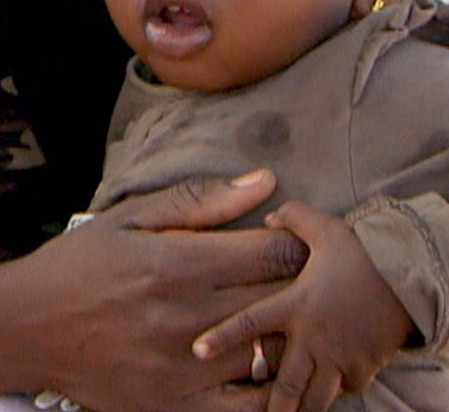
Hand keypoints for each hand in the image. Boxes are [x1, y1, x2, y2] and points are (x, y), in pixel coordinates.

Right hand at [15, 171, 308, 411]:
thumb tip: (267, 182)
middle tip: (291, 284)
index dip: (294, 246)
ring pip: (273, 355)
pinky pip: (250, 408)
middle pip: (284, 304)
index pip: (278, 253)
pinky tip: (259, 369)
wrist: (22, 328)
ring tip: (272, 323)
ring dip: (282, 337)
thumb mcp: (126, 220)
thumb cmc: (76, 267)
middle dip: (297, 290)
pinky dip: (269, 390)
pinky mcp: (175, 409)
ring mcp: (182, 370)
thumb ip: (197, 200)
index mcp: (174, 264)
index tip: (284, 246)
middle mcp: (183, 318)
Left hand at [191, 201, 414, 411]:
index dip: (221, 337)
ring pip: (316, 395)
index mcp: (295, 305)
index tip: (197, 352)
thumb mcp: (325, 228)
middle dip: (272, 404)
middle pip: (285, 381)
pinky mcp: (364, 366)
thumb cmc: (365, 252)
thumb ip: (292, 219)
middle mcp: (314, 337)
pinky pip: (345, 389)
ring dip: (300, 408)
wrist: (412, 278)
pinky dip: (333, 395)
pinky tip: (322, 397)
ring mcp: (340, 356)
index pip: (249, 323)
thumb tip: (270, 217)